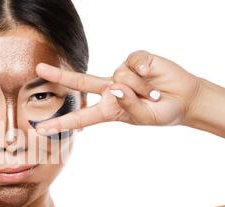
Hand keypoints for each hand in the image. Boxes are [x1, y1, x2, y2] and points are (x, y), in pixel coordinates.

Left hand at [34, 50, 201, 130]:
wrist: (184, 99)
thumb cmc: (160, 113)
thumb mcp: (143, 118)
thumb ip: (128, 107)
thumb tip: (115, 86)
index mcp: (108, 109)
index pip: (81, 116)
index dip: (61, 123)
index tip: (41, 129)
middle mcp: (110, 89)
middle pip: (81, 81)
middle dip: (60, 75)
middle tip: (39, 69)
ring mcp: (121, 73)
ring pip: (120, 78)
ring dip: (141, 90)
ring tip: (154, 95)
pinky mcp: (135, 60)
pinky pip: (133, 63)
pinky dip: (144, 73)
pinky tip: (151, 76)